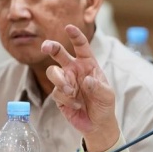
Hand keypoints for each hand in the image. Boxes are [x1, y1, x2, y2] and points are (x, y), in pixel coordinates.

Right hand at [41, 24, 118, 151]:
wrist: (97, 124)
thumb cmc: (104, 105)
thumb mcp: (107, 95)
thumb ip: (97, 86)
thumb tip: (85, 79)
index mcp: (88, 64)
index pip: (81, 46)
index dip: (75, 36)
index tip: (69, 27)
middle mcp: (74, 70)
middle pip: (58, 53)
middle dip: (51, 47)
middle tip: (46, 47)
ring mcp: (65, 81)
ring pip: (53, 72)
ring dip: (62, 82)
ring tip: (72, 92)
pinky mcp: (58, 95)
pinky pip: (56, 92)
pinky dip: (67, 99)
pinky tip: (77, 105)